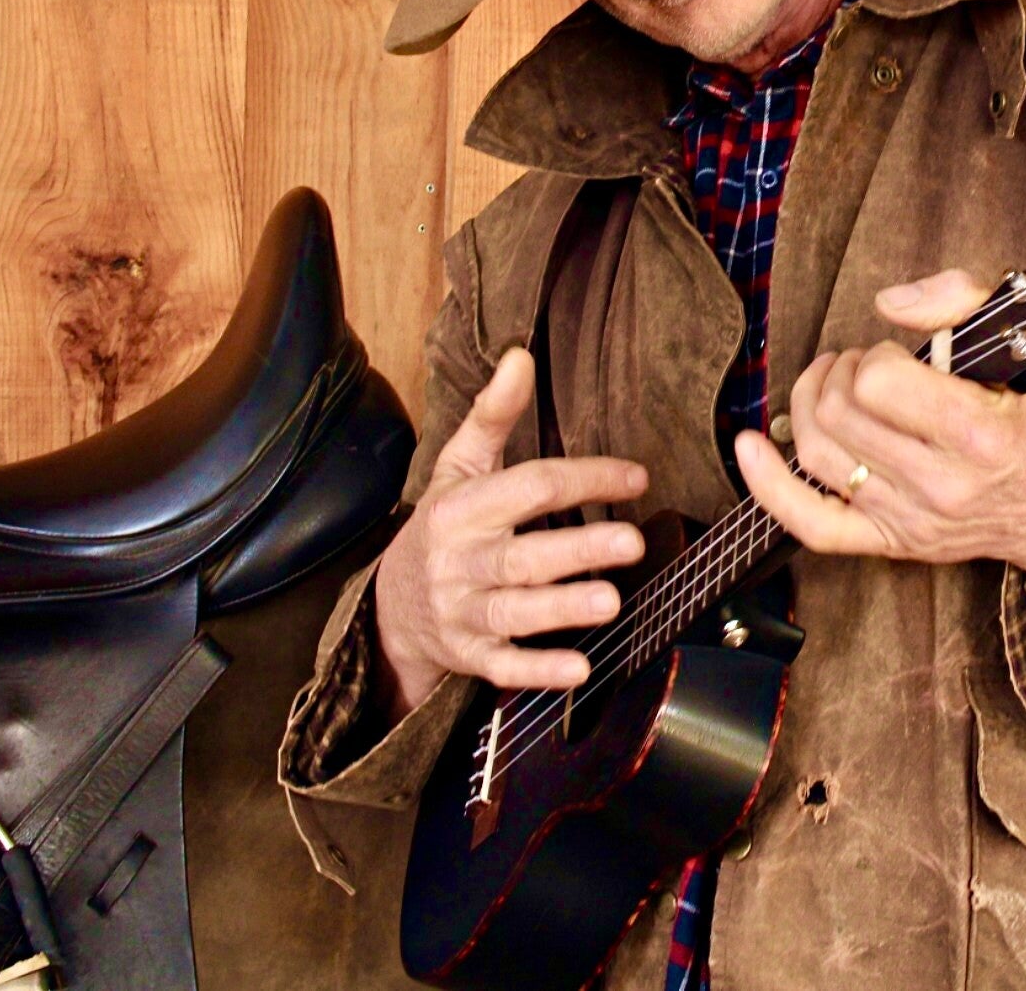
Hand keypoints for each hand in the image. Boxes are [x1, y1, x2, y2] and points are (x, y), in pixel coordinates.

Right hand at [373, 349, 648, 721]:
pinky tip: (580, 669)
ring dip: (563, 609)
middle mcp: (461, 560)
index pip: (528, 487)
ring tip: (613, 602)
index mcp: (462, 508)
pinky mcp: (469, 655)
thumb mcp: (459, 466)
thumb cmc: (443, 525)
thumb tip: (521, 355)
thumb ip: (492, 414)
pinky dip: (540, 671)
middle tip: (630, 542)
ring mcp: (463, 611)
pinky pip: (504, 667)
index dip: (584, 479)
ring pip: (514, 612)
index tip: (636, 476)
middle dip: (577, 551)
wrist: (389, 606)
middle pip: (522, 555)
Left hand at [734, 269, 1025, 603]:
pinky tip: (748, 447)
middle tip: (865, 367)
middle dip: (841, 373)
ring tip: (834, 387)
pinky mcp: (888, 543)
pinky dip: (768, 485)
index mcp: (976, 433)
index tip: (896, 356)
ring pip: (816, 452)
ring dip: (810, 404)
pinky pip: (811, 523)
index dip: (875, 356)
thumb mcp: (1020, 345)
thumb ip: (957, 301)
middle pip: (838, 414)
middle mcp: (940, 485)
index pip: (879, 383)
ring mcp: (909, 520)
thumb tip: (888, 301)